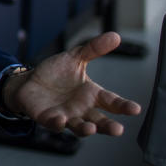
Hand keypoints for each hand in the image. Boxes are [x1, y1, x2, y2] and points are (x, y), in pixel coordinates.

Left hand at [3, 32, 141, 136]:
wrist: (29, 81)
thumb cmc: (56, 73)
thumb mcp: (75, 57)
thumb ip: (94, 49)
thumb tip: (115, 36)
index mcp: (92, 94)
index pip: (112, 102)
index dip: (123, 106)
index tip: (136, 109)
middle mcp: (82, 109)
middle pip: (99, 121)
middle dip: (108, 126)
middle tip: (118, 130)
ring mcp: (66, 116)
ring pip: (79, 127)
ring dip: (86, 129)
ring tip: (91, 128)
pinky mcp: (48, 118)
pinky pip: (55, 124)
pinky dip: (58, 123)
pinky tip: (61, 120)